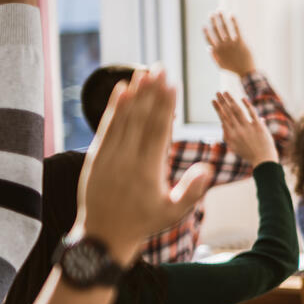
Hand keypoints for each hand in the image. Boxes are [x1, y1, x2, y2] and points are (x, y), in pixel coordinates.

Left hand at [75, 69, 212, 265]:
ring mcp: (109, 156)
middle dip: (151, 91)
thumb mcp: (173, 212)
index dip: (165, 105)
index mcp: (148, 170)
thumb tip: (207, 167)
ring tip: (143, 71)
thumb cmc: (144, 223)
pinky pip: (107, 127)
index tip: (171, 85)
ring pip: (123, 118)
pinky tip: (121, 90)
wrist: (103, 236)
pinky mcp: (96, 156)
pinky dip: (114, 107)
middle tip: (159, 68)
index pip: (158, 130)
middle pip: (141, 118)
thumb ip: (192, 191)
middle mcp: (126, 159)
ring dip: (134, 93)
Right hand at [203, 12, 255, 74]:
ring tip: (219, 10)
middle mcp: (223, 45)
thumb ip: (214, 56)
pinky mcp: (240, 42)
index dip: (206, 32)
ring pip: (225, 28)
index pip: (209, 39)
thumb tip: (208, 47)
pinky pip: (236, 29)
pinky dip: (233, 21)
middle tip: (211, 13)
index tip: (204, 26)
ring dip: (221, 18)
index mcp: (217, 51)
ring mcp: (231, 43)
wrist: (246, 72)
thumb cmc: (233, 69)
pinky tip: (231, 14)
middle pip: (216, 30)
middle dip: (213, 21)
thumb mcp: (220, 65)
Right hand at [212, 90, 277, 166]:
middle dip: (222, 101)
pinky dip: (247, 105)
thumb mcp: (234, 146)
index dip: (218, 108)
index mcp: (231, 135)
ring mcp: (248, 127)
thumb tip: (222, 123)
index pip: (222, 118)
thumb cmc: (248, 154)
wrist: (263, 160)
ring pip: (237, 110)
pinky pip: (252, 113)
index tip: (213, 100)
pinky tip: (242, 98)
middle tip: (217, 92)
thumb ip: (226, 135)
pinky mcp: (258, 126)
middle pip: (228, 112)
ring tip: (226, 92)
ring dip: (231, 100)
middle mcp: (238, 130)